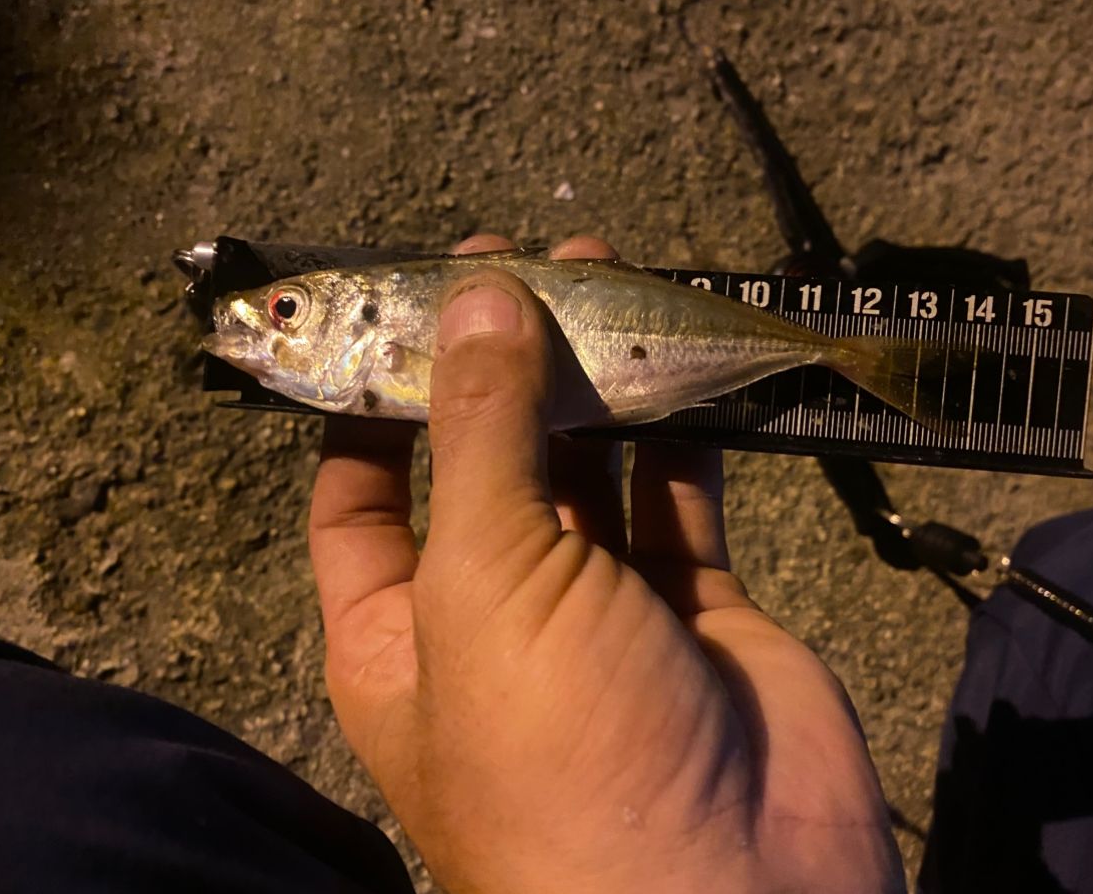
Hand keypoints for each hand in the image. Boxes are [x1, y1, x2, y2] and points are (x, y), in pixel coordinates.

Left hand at [308, 234, 904, 893]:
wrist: (731, 892)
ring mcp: (602, 608)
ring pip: (586, 466)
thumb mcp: (486, 583)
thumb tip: (475, 297)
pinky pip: (678, 495)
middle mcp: (495, 612)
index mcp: (402, 627)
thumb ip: (481, 431)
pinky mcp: (696, 606)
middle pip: (483, 460)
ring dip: (591, 378)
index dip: (375, 393)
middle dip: (498, 361)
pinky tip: (675, 347)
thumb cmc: (558, 753)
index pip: (361, 489)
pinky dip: (679, 426)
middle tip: (523, 261)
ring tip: (602, 274)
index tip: (407, 296)